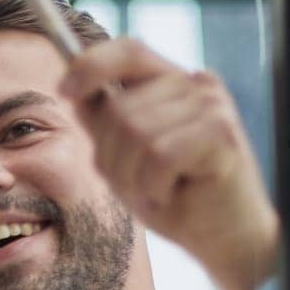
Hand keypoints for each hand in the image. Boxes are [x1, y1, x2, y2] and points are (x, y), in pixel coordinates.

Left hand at [58, 38, 279, 289]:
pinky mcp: (221, 132)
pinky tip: (174, 194)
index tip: (63, 91)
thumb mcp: (126, 157)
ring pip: (135, 133)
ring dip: (134, 178)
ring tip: (157, 192)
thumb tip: (72, 89)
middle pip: (120, 108)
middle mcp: (196, 84)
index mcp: (174, 83)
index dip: (91, 65)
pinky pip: (158, 156)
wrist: (225, 238)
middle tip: (138, 186)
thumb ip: (104, 123)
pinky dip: (154, 186)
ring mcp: (212, 104)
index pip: (129, 50)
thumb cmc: (176, 198)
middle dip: (113, 158)